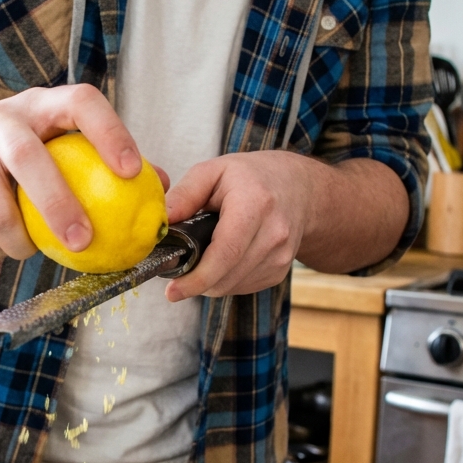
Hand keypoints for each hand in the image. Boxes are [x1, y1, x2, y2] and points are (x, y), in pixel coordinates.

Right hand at [0, 84, 168, 260]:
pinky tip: (10, 245)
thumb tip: (161, 187)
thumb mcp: (57, 143)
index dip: (109, 132)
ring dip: (22, 240)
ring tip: (38, 250)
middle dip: (57, 203)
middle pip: (26, 157)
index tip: (133, 172)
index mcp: (39, 106)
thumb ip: (104, 160)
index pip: (80, 103)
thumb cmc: (19, 151)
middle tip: (84, 241)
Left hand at [164, 151, 315, 299]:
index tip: (172, 291)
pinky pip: (242, 287)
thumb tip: (162, 223)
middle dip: (196, 281)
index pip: (225, 253)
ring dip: (210, 281)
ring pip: (232, 286)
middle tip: (178, 270)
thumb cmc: (252, 177)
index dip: (197, 278)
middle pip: (226, 277)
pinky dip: (225, 280)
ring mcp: (281, 256)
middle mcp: (274, 234)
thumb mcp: (214, 171)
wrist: (300, 188)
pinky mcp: (280, 271)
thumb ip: (185, 194)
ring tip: (202, 256)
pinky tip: (223, 259)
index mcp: (255, 205)